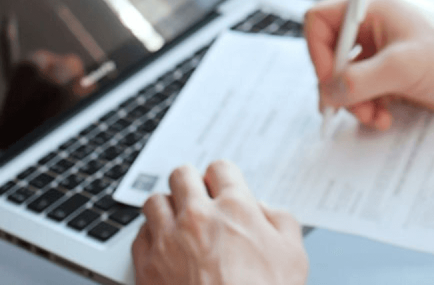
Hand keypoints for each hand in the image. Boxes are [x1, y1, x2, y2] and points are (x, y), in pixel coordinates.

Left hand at [132, 161, 307, 284]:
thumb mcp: (294, 255)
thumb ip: (280, 221)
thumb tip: (263, 209)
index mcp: (235, 208)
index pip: (220, 168)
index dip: (223, 179)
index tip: (223, 189)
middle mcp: (197, 217)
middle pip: (182, 175)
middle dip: (191, 185)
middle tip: (198, 200)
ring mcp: (167, 240)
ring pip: (154, 201)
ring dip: (167, 208)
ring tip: (178, 223)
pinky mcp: (147, 265)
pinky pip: (139, 235)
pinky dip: (151, 237)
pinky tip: (165, 248)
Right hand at [304, 0, 433, 129]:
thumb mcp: (403, 68)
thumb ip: (359, 81)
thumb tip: (327, 94)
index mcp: (373, 9)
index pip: (321, 22)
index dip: (318, 52)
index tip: (332, 80)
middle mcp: (374, 28)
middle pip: (331, 56)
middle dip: (339, 87)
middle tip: (352, 107)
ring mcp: (384, 53)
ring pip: (346, 80)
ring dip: (355, 103)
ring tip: (374, 117)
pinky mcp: (394, 76)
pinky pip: (365, 93)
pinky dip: (369, 109)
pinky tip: (385, 119)